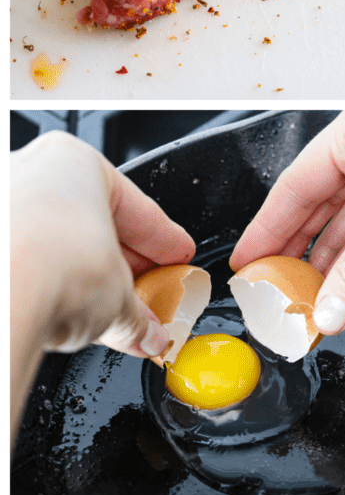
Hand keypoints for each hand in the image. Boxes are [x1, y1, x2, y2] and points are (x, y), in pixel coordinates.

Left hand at [11, 131, 195, 437]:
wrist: (0, 300)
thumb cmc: (49, 269)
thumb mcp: (120, 297)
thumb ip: (138, 313)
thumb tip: (146, 332)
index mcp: (73, 162)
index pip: (137, 210)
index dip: (166, 243)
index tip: (178, 261)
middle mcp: (27, 174)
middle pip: (92, 226)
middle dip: (123, 266)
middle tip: (148, 295)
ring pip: (53, 245)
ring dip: (83, 280)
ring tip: (107, 315)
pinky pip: (23, 263)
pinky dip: (45, 288)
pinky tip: (62, 315)